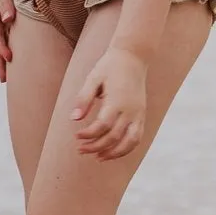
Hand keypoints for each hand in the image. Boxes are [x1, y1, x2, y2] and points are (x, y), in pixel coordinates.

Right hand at [0, 0, 16, 81]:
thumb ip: (6, 2)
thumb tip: (8, 20)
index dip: (1, 48)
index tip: (9, 59)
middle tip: (3, 80)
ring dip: (2, 54)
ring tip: (8, 71)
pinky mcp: (3, 11)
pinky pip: (5, 31)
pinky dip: (8, 42)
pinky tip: (15, 49)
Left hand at [71, 46, 147, 161]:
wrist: (134, 56)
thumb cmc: (110, 66)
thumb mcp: (93, 78)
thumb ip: (84, 99)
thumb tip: (73, 119)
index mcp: (117, 100)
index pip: (102, 126)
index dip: (88, 135)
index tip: (76, 136)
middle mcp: (130, 110)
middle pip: (114, 137)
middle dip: (95, 147)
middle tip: (80, 150)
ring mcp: (138, 113)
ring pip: (129, 142)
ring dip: (113, 153)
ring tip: (98, 157)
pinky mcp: (141, 115)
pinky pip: (137, 137)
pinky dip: (126, 148)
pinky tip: (113, 151)